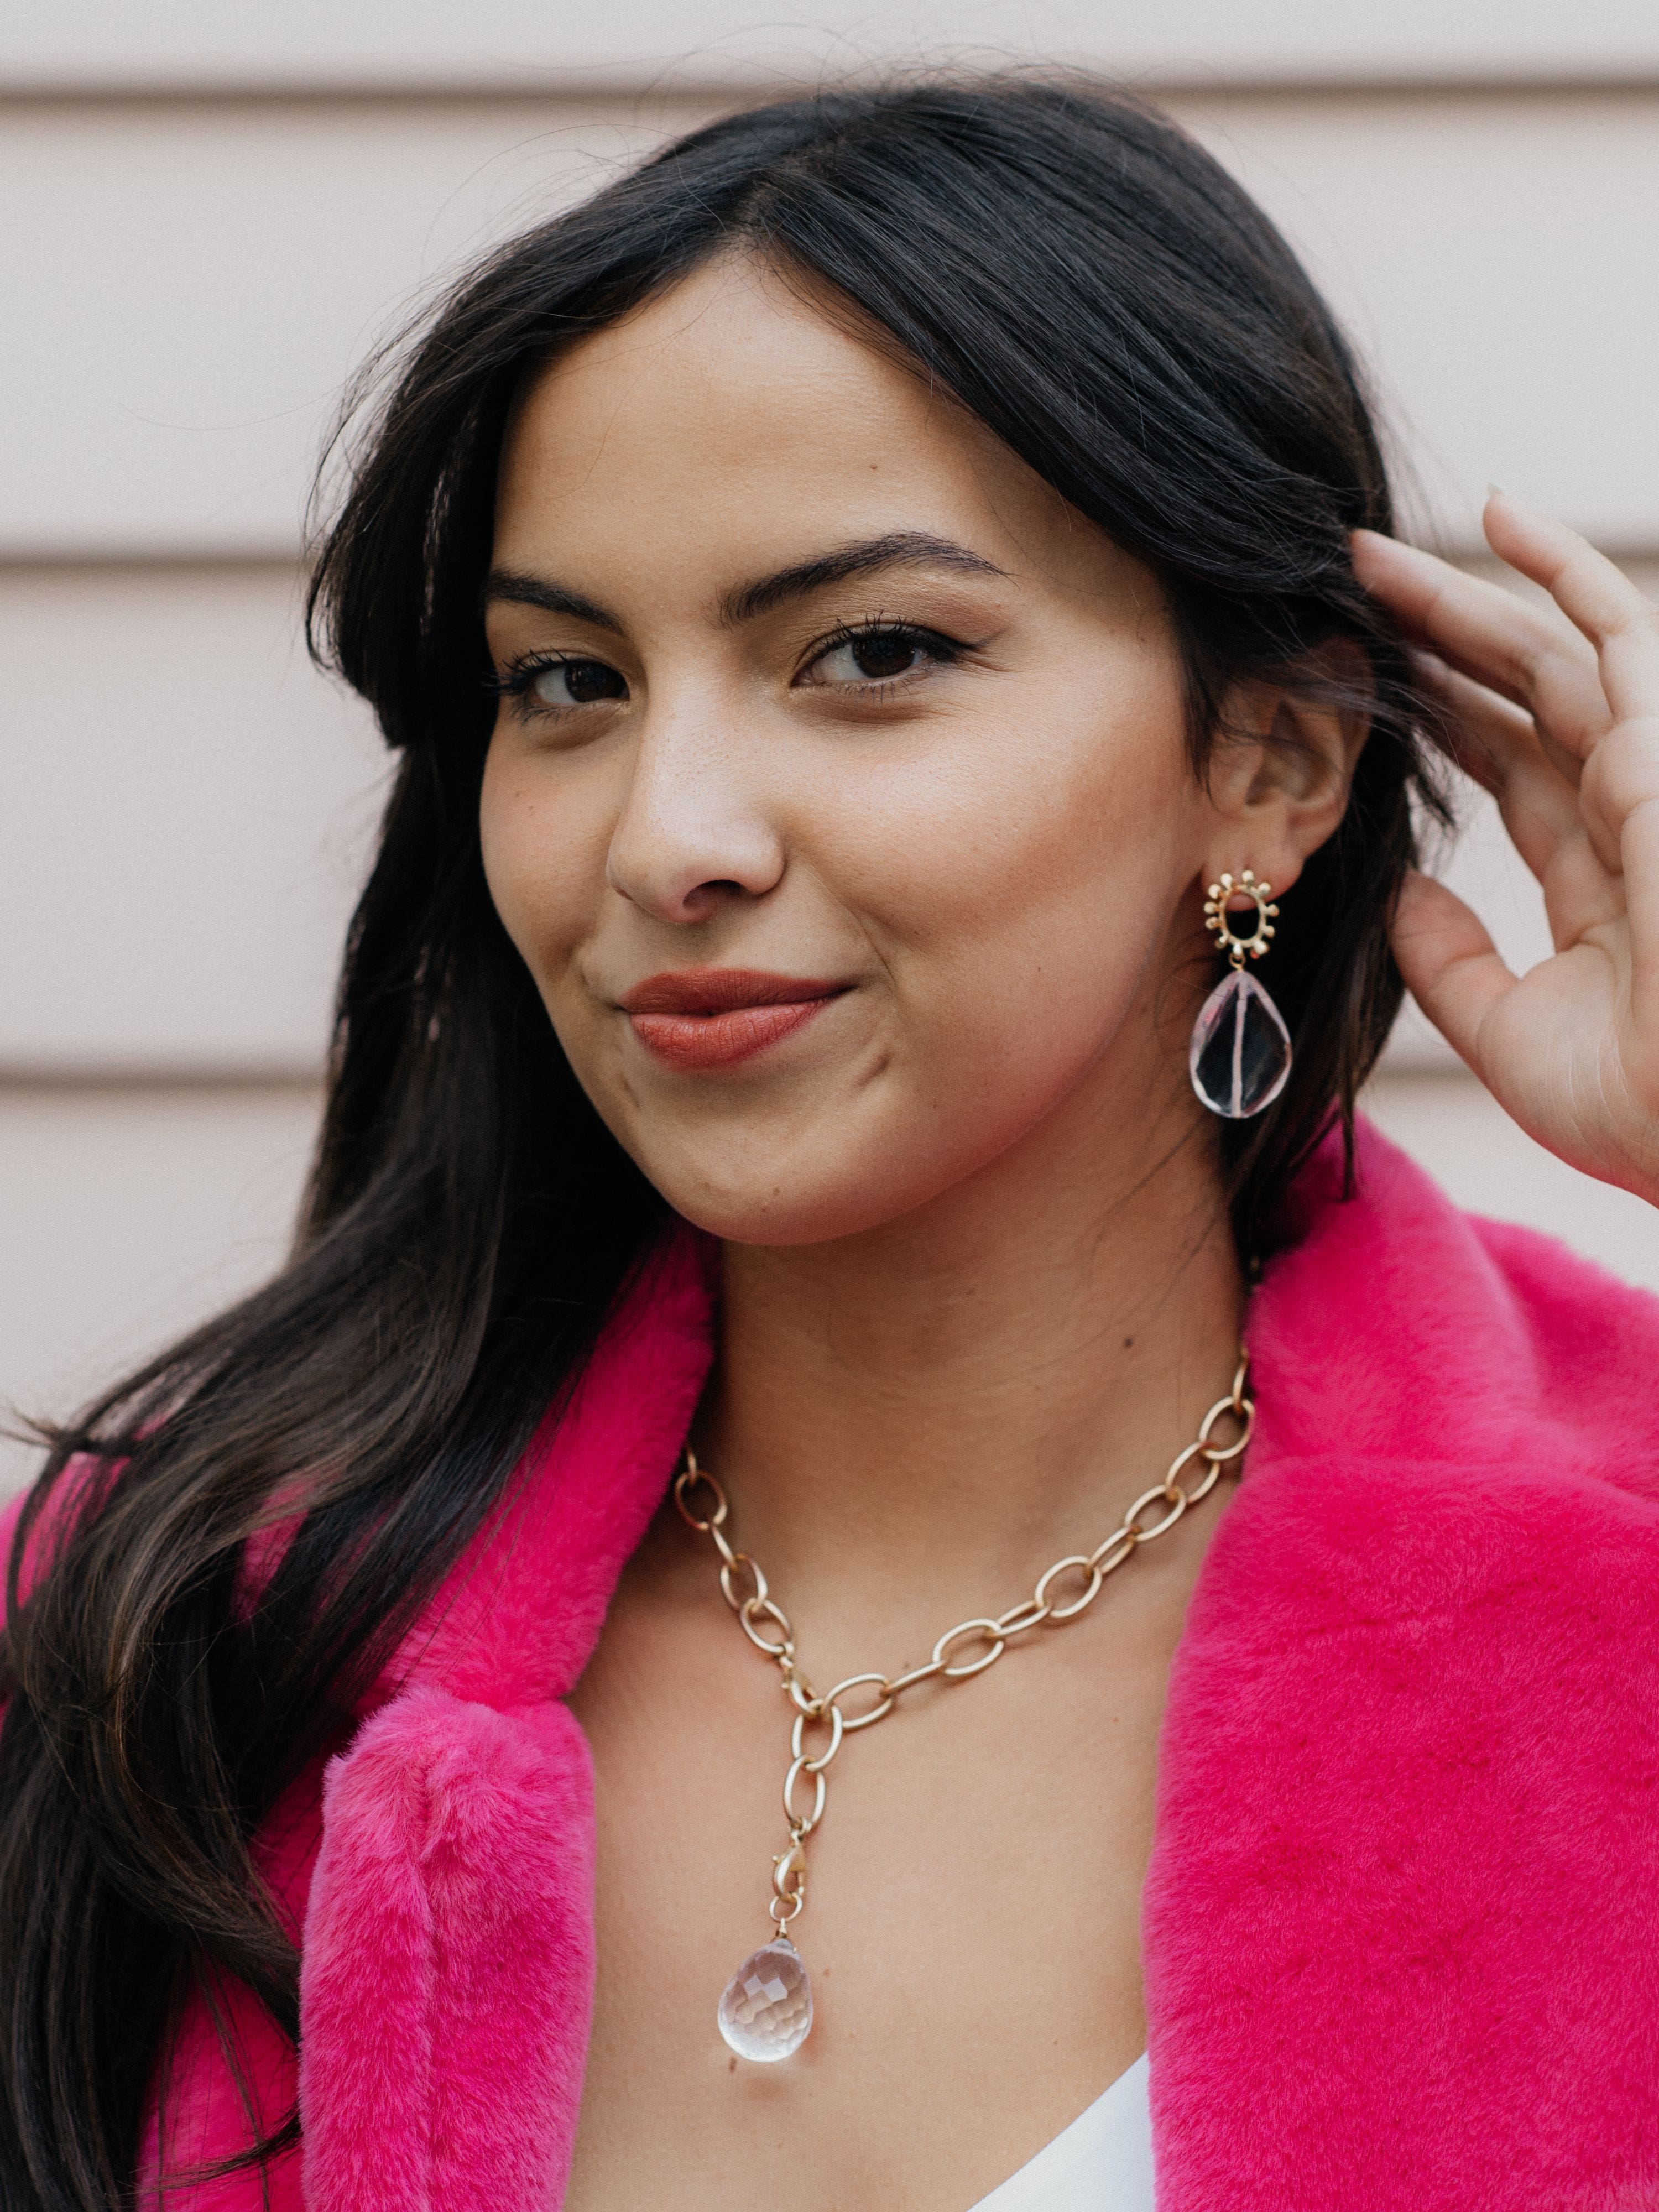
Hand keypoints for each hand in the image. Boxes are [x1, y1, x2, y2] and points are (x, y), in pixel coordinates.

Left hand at [1351, 494, 1658, 1204]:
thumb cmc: (1646, 1116)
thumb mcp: (1512, 1040)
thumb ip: (1450, 966)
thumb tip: (1398, 889)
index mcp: (1609, 887)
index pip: (1517, 775)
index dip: (1446, 720)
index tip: (1375, 679)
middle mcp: (1638, 820)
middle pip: (1527, 702)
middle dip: (1440, 642)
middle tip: (1350, 587)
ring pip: (1554, 657)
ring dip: (1467, 599)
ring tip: (1371, 554)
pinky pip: (1618, 636)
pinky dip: (1563, 572)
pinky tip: (1500, 516)